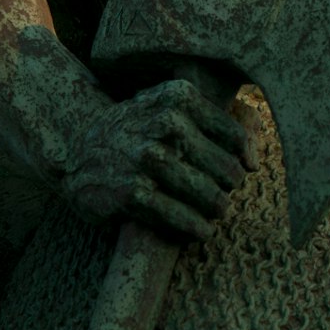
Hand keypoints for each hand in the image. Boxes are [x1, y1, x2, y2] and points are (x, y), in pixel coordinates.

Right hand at [61, 78, 255, 239]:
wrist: (77, 152)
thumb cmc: (136, 131)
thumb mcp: (166, 107)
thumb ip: (212, 120)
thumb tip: (253, 158)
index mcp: (178, 98)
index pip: (235, 136)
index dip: (244, 159)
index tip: (245, 170)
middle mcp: (164, 124)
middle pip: (226, 169)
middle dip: (229, 187)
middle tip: (223, 195)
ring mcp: (147, 158)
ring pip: (208, 195)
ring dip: (216, 209)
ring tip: (215, 212)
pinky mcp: (133, 192)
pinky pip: (181, 218)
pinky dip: (196, 228)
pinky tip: (202, 231)